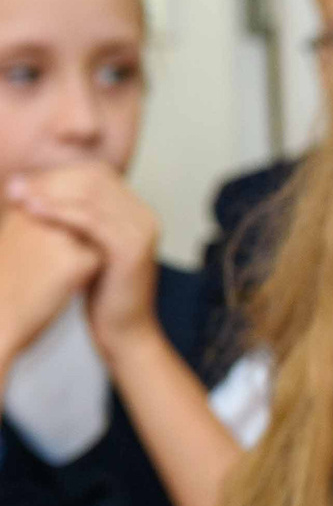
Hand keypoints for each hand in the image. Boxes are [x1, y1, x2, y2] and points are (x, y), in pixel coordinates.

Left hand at [9, 165, 159, 355]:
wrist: (122, 330)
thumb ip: (74, 217)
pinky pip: (91, 219)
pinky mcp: (132, 248)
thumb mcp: (86, 245)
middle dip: (50, 180)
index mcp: (136, 211)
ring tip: (18, 196)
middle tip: (15, 186)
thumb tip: (37, 189)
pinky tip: (34, 212)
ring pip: (91, 195)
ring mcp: (142, 231)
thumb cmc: (98, 290)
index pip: (95, 175)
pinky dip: (59, 212)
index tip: (21, 183)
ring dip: (50, 192)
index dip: (56, 175)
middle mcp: (144, 216)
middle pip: (94, 180)